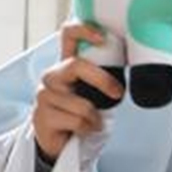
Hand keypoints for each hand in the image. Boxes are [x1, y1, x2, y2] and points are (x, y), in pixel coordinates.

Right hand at [31, 23, 120, 159]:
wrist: (58, 142)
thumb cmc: (79, 114)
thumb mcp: (93, 93)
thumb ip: (102, 80)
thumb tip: (129, 78)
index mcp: (66, 65)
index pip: (68, 35)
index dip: (84, 29)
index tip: (103, 37)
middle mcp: (52, 76)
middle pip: (76, 65)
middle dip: (102, 80)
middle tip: (117, 93)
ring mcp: (44, 95)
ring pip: (81, 104)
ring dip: (95, 118)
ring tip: (93, 121)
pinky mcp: (42, 115)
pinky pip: (77, 121)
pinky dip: (88, 128)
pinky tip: (83, 130)